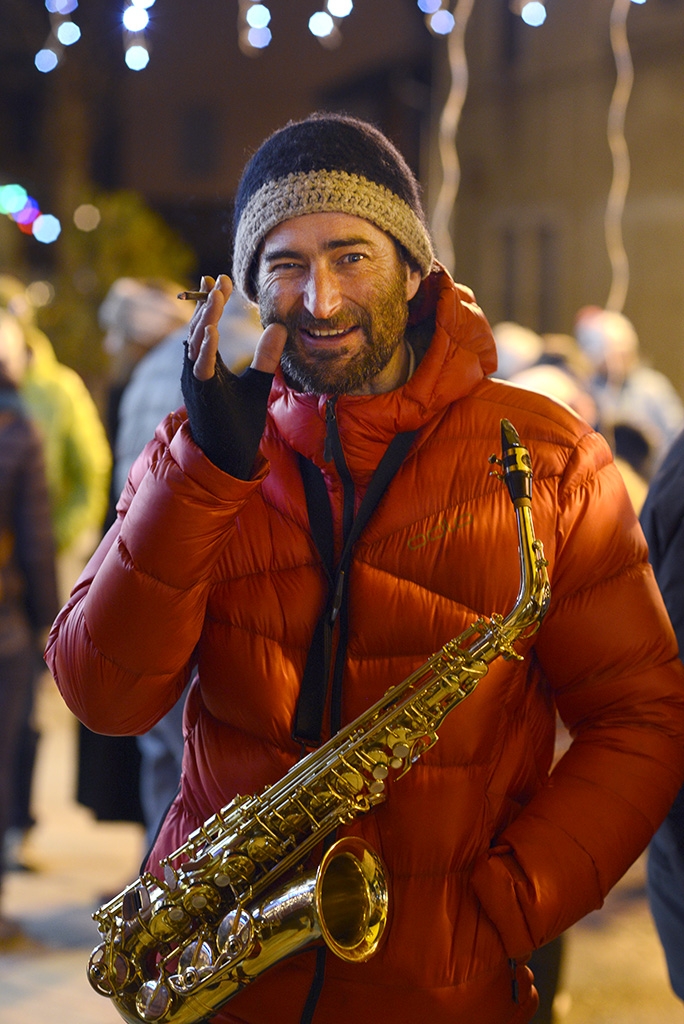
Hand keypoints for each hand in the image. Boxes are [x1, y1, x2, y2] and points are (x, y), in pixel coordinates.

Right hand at [181, 275, 286, 478]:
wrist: (228, 457)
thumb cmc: (238, 423)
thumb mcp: (257, 383)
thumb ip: (266, 357)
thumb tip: (279, 328)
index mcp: (207, 365)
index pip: (205, 325)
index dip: (210, 302)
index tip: (220, 279)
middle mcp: (195, 370)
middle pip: (197, 328)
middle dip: (207, 303)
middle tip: (218, 280)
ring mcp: (195, 383)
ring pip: (195, 345)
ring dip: (204, 319)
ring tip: (214, 296)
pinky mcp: (201, 396)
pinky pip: (199, 369)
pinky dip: (203, 350)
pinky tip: (210, 331)